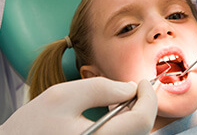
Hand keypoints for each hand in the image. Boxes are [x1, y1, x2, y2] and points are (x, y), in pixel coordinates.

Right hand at [0, 78, 156, 134]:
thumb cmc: (32, 126)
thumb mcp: (63, 97)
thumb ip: (101, 88)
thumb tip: (130, 88)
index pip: (141, 121)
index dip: (148, 98)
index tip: (143, 82)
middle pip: (142, 130)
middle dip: (142, 105)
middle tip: (133, 89)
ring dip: (135, 115)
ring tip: (121, 101)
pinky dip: (126, 124)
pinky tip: (114, 115)